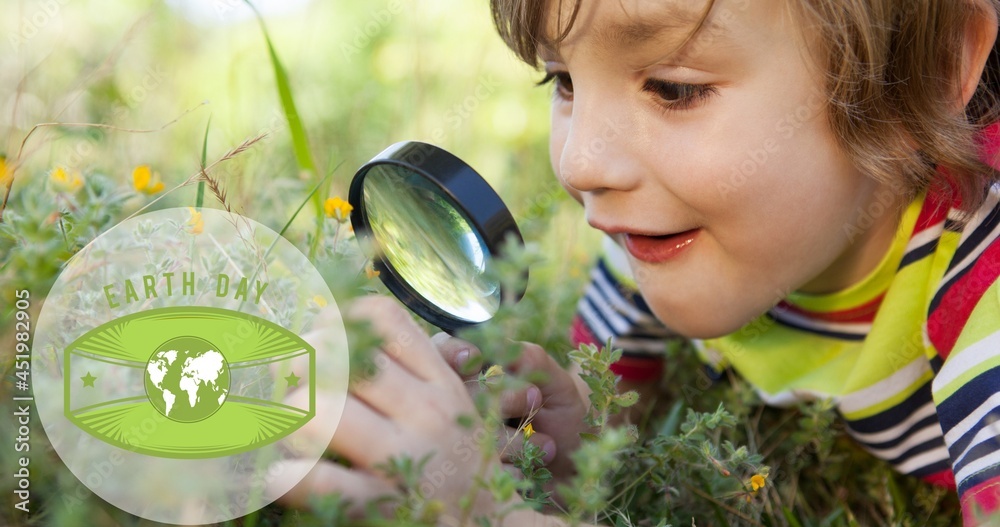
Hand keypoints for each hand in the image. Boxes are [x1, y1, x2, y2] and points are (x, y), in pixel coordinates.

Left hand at [271, 297, 520, 521]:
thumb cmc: (460, 462)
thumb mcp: (454, 405)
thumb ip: (411, 371)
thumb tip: (335, 335)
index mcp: (439, 381)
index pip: (382, 320)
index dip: (336, 319)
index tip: (319, 336)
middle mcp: (423, 412)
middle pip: (340, 358)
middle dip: (299, 366)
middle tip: (290, 386)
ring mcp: (400, 458)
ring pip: (321, 410)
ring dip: (290, 418)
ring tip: (290, 431)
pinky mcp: (378, 505)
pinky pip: (316, 479)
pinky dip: (283, 476)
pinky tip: (280, 476)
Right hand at [433, 334, 592, 484]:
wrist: (573, 468)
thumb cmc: (561, 416)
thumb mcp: (556, 384)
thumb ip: (530, 360)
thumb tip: (501, 347)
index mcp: (473, 374)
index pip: (444, 352)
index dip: (454, 353)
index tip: (473, 359)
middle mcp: (459, 405)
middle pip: (459, 393)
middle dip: (502, 396)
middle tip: (535, 398)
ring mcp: (461, 440)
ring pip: (469, 433)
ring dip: (515, 439)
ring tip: (547, 444)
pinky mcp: (471, 472)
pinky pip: (480, 466)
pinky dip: (512, 466)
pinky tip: (532, 467)